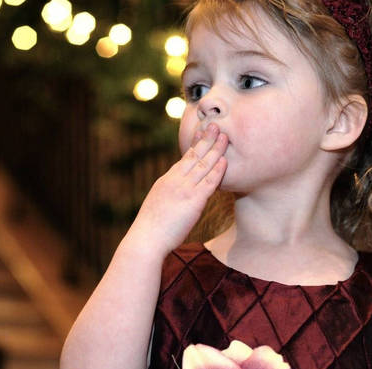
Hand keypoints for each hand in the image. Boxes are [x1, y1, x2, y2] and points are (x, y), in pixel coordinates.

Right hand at [126, 123, 228, 256]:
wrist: (146, 239)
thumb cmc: (150, 229)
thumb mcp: (157, 206)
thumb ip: (168, 197)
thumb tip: (174, 199)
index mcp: (166, 181)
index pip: (183, 159)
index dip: (194, 144)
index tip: (200, 132)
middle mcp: (175, 181)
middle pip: (194, 156)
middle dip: (206, 139)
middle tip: (215, 125)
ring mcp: (184, 190)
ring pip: (203, 165)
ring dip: (215, 150)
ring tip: (224, 137)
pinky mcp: (193, 201)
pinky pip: (209, 183)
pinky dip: (218, 171)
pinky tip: (225, 161)